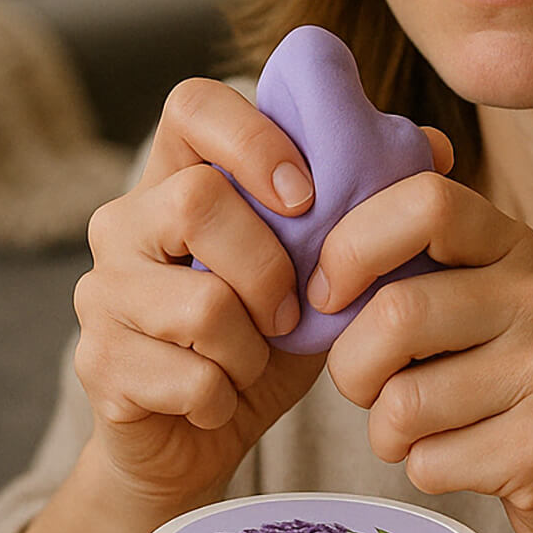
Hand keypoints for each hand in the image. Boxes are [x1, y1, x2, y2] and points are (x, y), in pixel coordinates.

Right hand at [71, 78, 326, 517]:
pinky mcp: (97, 363)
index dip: (254, 138)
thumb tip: (436, 145)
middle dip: (270, 267)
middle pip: (197, 199)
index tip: (307, 195)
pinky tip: (221, 395)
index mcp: (181, 174)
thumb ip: (365, 201)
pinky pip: (189, 377)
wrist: (203, 428)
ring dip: (252, 345)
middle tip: (290, 309)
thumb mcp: (322, 261)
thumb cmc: (270, 329)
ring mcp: (102, 290)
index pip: (194, 104)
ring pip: (201, 303)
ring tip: (253, 355)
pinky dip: (227, 394)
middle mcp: (127, 219)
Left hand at [314, 139, 532, 532]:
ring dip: (385, 429)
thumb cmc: (503, 381)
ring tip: (422, 425)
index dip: (354, 243)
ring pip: (402, 400)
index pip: (427, 200)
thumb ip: (413, 263)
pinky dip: (421, 468)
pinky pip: (428, 461)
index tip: (329, 293)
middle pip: (396, 312)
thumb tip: (314, 246)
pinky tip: (463, 457)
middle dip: (352, 365)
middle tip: (365, 383)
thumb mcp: (474, 300)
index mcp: (513, 245)